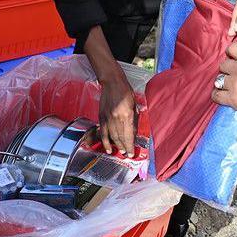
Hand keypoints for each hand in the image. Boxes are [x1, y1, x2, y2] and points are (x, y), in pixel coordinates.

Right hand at [83, 25, 136, 155]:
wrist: (112, 82)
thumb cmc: (125, 91)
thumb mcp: (134, 105)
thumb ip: (134, 120)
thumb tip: (133, 133)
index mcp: (126, 114)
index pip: (129, 134)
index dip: (130, 145)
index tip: (132, 153)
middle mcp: (116, 118)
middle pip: (120, 137)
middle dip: (124, 147)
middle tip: (127, 154)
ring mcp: (107, 118)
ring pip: (112, 136)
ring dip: (116, 146)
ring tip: (120, 152)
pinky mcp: (101, 117)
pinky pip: (103, 132)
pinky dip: (105, 142)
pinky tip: (108, 149)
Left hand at [211, 43, 236, 119]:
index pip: (232, 48)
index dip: (232, 51)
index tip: (233, 55)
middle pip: (223, 65)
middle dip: (228, 68)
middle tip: (233, 72)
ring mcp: (234, 85)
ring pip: (219, 79)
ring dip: (223, 81)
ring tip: (228, 84)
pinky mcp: (232, 99)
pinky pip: (216, 95)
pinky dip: (217, 95)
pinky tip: (220, 94)